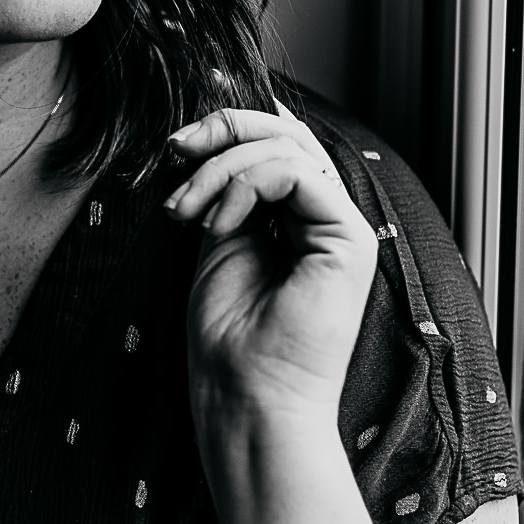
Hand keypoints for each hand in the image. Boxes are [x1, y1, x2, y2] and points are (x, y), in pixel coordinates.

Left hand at [165, 104, 376, 423]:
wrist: (245, 396)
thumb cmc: (228, 338)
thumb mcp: (218, 240)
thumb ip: (228, 192)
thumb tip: (210, 140)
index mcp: (302, 219)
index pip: (279, 143)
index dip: (230, 126)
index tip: (175, 146)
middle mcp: (329, 218)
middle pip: (289, 132)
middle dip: (223, 130)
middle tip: (174, 152)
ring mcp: (345, 228)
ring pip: (288, 146)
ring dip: (220, 169)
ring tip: (185, 212)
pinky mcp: (349, 240)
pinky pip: (296, 173)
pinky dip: (244, 186)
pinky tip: (219, 225)